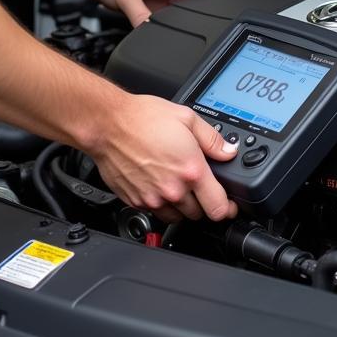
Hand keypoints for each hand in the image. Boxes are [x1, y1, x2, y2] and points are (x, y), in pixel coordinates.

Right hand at [89, 93, 239, 222]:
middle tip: (200, 186)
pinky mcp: (136, 202)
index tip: (228, 204)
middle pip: (199, 214)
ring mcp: (153, 198)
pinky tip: (160, 185)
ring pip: (178, 217)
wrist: (108, 125)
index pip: (218, 208)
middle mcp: (173, 189)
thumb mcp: (187, 118)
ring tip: (180, 185)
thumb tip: (228, 152)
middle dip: (204, 202)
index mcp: (191, 170)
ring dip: (183, 207)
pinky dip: (163, 205)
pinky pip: (156, 213)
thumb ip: (212, 139)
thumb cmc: (143, 119)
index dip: (228, 208)